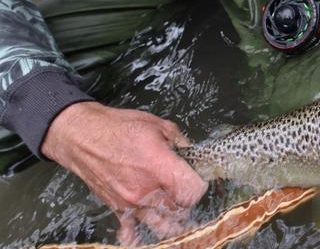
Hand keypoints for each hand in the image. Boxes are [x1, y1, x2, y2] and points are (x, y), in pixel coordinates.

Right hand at [41, 102, 207, 244]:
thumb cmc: (117, 127)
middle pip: (180, 209)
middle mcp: (147, 190)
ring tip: (175, 211)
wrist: (81, 136)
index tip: (198, 178)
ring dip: (171, 219)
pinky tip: (148, 227)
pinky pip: (131, 229)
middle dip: (186, 201)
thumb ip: (178, 139)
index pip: (192, 191)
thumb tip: (190, 150)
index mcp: (160, 166)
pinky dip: (140, 232)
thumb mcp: (156, 124)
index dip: (200, 185)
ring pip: (161, 224)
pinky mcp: (117, 208)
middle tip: (185, 191)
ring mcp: (131, 202)